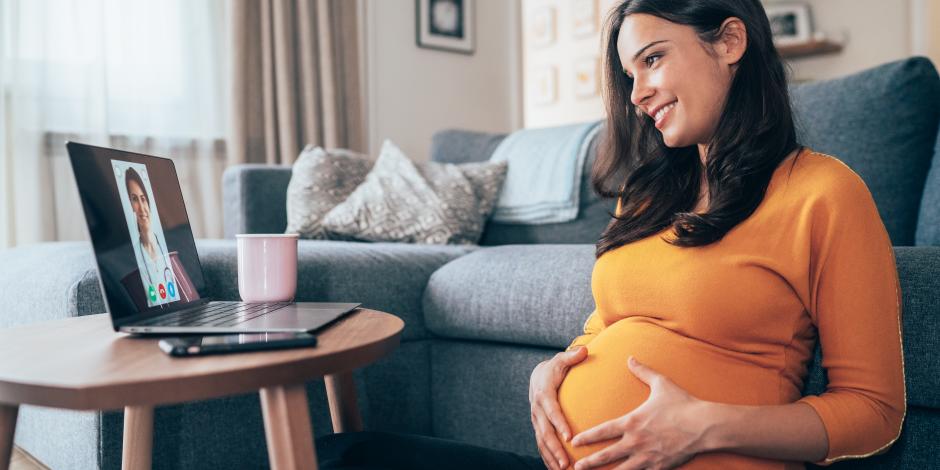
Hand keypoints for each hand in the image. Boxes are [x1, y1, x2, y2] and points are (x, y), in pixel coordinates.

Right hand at [529, 346, 588, 469]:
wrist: (538, 377)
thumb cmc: (555, 369)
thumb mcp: (561, 360)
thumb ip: (572, 356)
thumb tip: (584, 350)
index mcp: (544, 394)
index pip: (552, 411)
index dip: (559, 424)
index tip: (570, 437)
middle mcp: (538, 410)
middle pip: (545, 432)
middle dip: (555, 449)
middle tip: (566, 463)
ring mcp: (537, 421)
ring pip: (542, 443)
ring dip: (551, 458)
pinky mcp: (538, 428)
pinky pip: (541, 446)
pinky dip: (547, 459)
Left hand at [571, 357, 708, 469]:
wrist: (705, 425)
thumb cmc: (683, 403)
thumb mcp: (661, 383)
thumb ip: (643, 371)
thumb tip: (630, 357)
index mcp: (632, 422)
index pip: (603, 431)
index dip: (587, 437)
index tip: (574, 441)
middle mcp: (636, 441)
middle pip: (606, 455)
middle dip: (589, 462)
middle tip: (575, 467)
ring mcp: (648, 456)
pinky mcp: (660, 467)